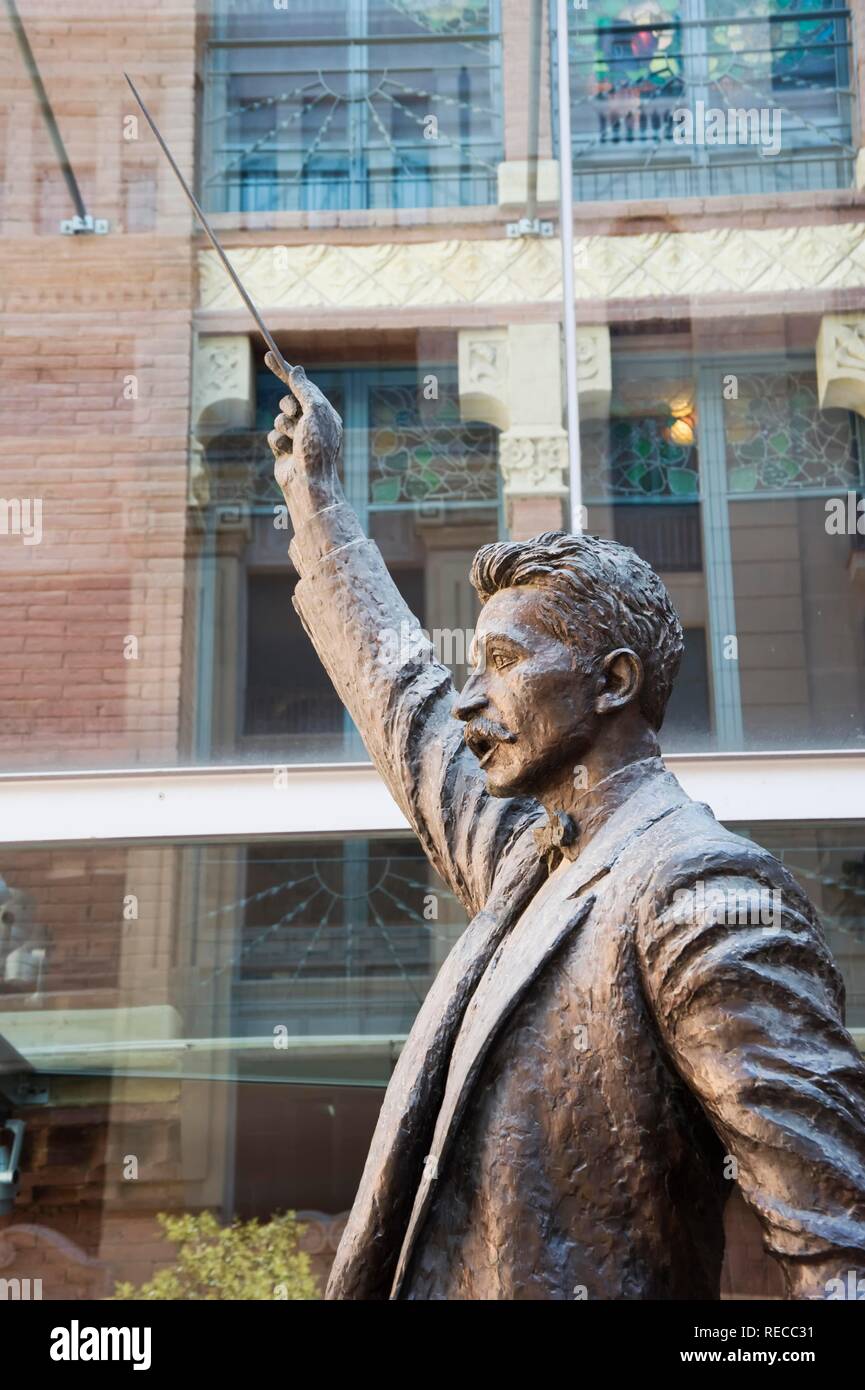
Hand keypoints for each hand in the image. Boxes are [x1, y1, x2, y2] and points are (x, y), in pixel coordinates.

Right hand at [266, 352, 343, 515]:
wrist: (309, 482)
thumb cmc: (317, 447)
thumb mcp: (315, 411)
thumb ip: (304, 389)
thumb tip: (296, 370)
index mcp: (324, 413)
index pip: (303, 387)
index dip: (285, 371)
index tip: (269, 355)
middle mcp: (312, 425)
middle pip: (288, 401)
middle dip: (288, 406)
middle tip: (296, 416)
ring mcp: (297, 437)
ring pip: (278, 418)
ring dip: (284, 427)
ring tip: (295, 441)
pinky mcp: (284, 450)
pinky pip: (272, 435)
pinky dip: (277, 441)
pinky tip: (288, 453)